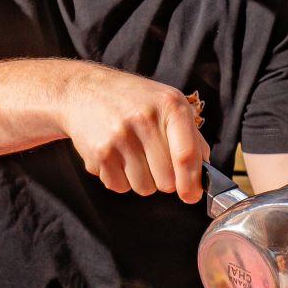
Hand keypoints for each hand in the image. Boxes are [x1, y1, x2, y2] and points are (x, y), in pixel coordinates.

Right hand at [55, 63, 205, 201]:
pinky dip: (120, 179)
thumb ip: (191, 136)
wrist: (84, 90)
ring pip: (144, 188)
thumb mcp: (168, 103)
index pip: (186, 155)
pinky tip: (116, 156)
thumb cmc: (133, 100)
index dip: (191, 183)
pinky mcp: (99, 153)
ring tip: (133, 155)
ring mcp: (119, 137)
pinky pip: (120, 187)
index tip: (191, 196)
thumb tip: (203, 171)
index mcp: (170, 106)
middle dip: (164, 179)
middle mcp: (144, 120)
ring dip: (142, 180)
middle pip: (166, 180)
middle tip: (154, 161)